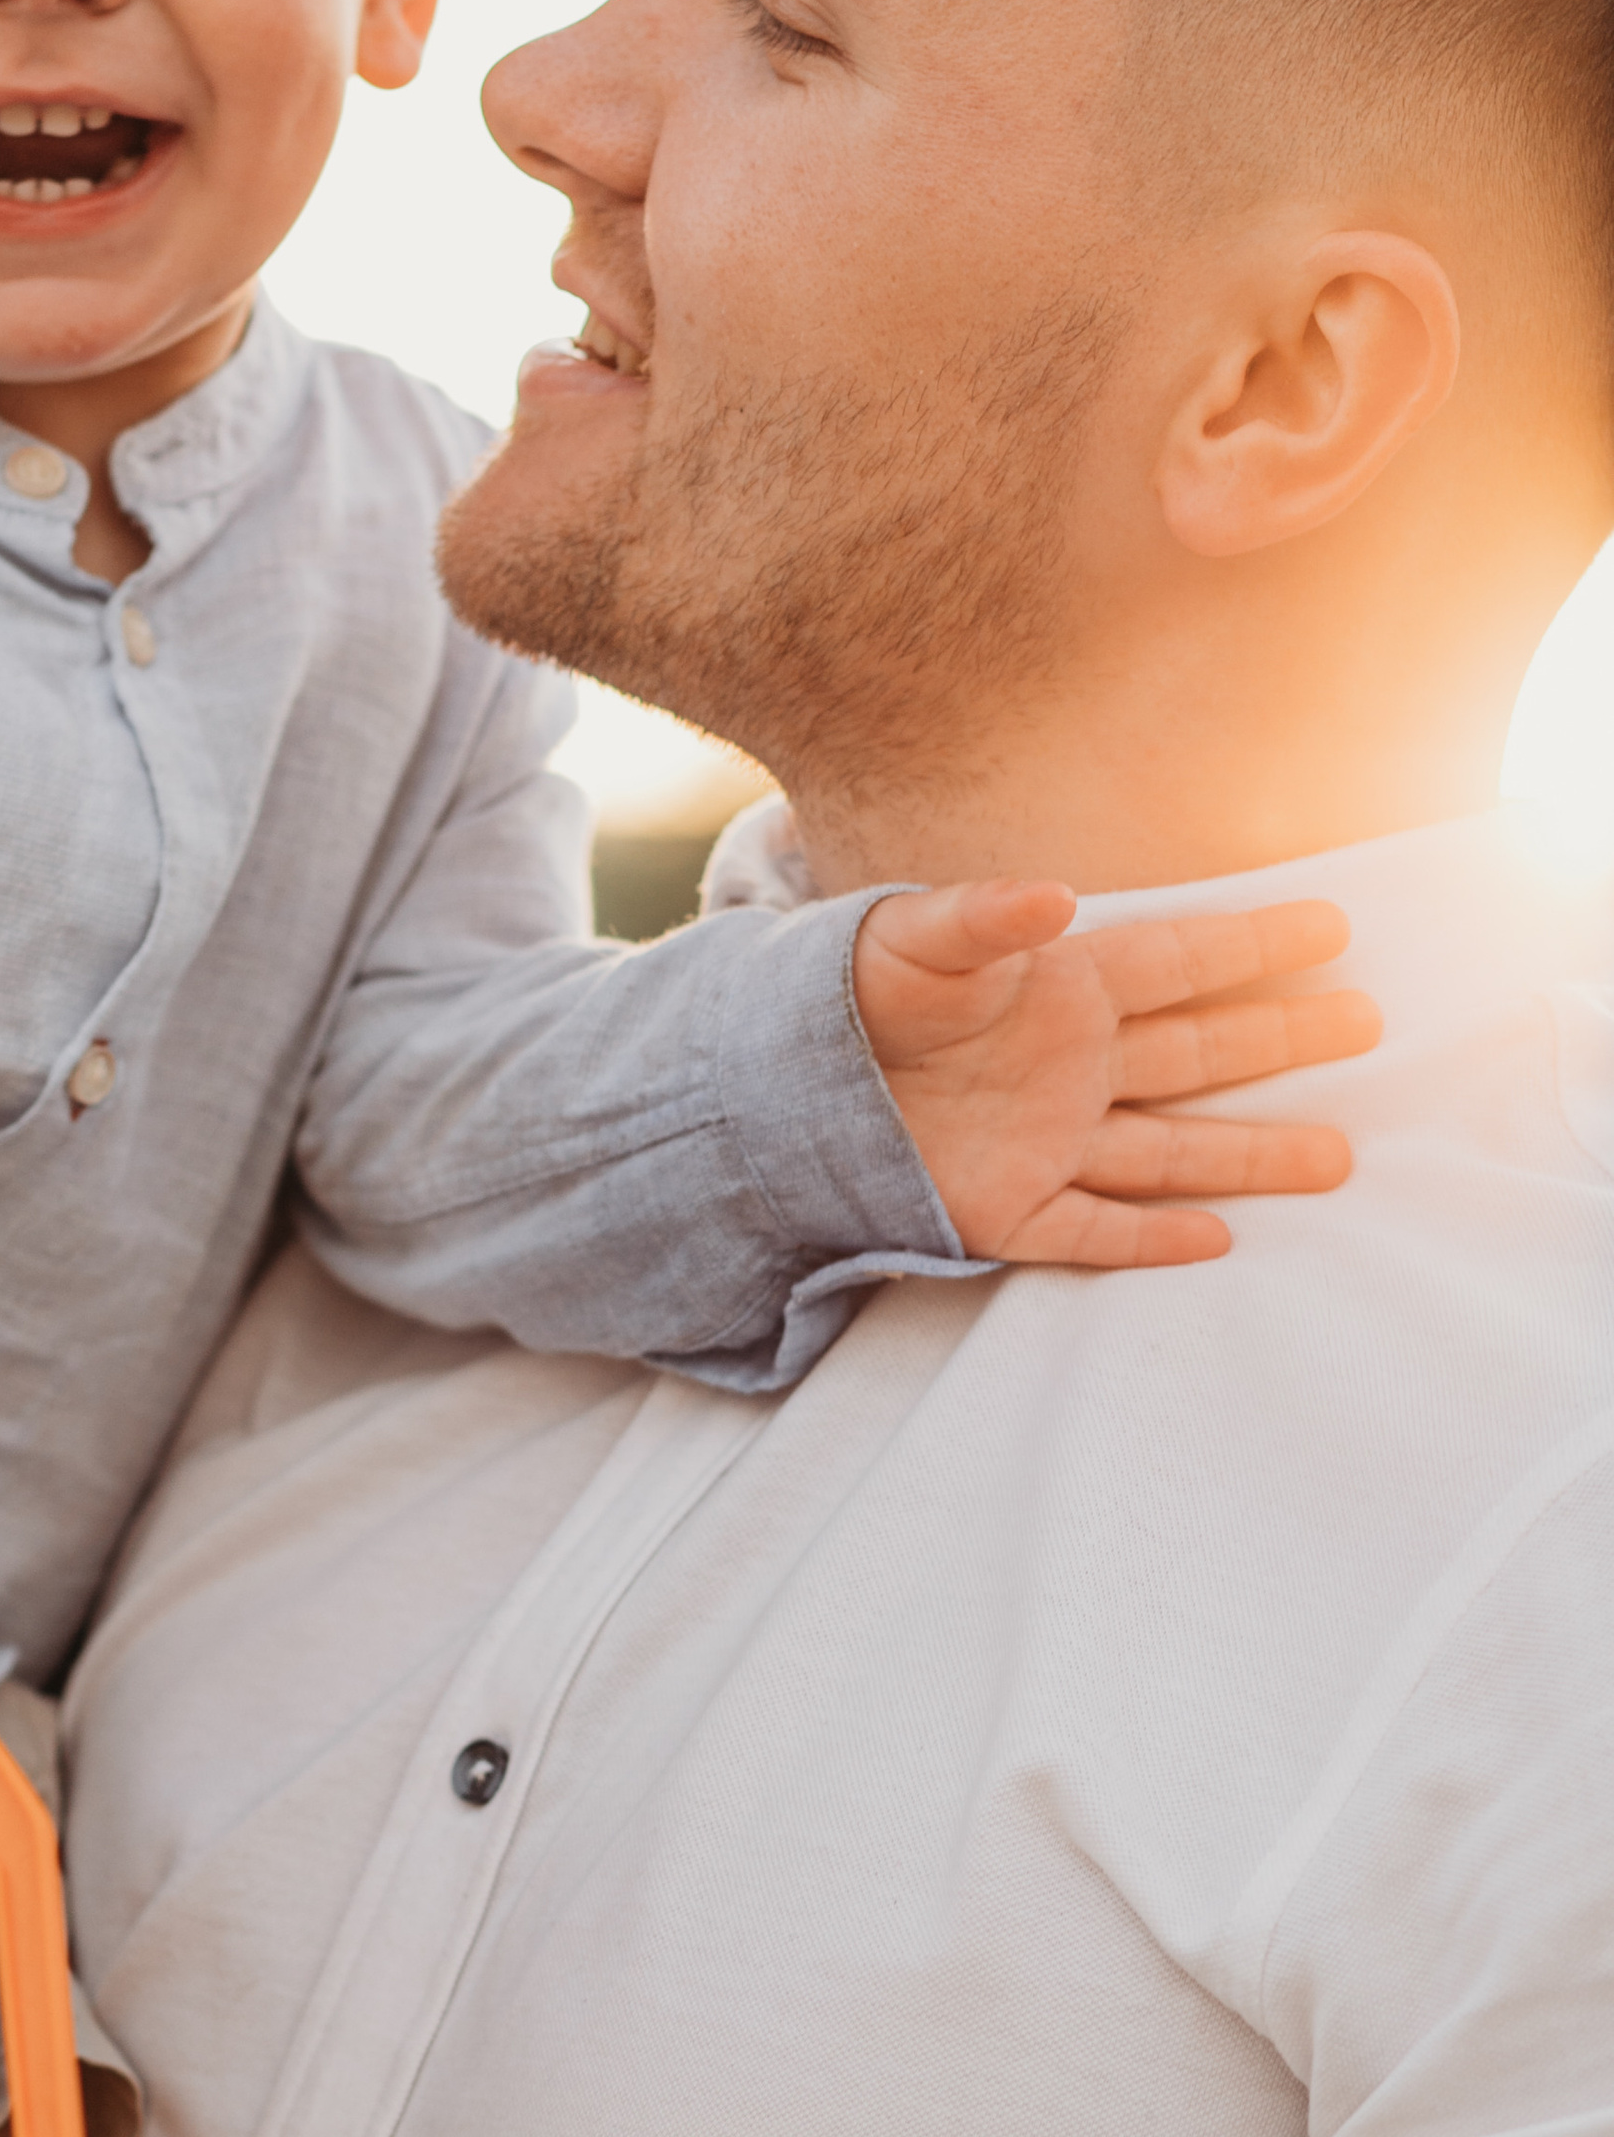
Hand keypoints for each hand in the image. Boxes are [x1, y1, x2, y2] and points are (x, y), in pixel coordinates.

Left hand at [852, 884, 1379, 1265]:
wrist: (768, 1081)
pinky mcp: (1000, 1207)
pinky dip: (1147, 1238)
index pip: (1174, 961)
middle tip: (1367, 1024)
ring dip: (1247, 1154)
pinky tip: (1216, 1241)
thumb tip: (1051, 895)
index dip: (1249, 943)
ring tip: (1335, 1155)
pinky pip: (1087, 1229)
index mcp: (1058, 990)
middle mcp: (1068, 1066)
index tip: (1328, 925)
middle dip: (1279, 1040)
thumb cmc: (848, 992)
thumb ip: (981, 919)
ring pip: (1167, 1149)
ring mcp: (1042, 1140)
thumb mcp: (911, 941)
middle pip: (1195, 1052)